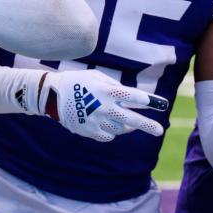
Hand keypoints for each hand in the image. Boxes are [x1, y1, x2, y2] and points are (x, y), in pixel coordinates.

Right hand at [36, 70, 167, 141]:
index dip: (149, 100)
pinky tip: (104, 122)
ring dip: (125, 124)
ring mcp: (97, 120)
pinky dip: (110, 131)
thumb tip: (133, 97)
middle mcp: (104, 107)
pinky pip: (108, 135)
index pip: (133, 96)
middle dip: (147, 125)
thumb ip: (115, 86)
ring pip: (120, 128)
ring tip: (117, 116)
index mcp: (107, 91)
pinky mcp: (89, 131)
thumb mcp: (96, 77)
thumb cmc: (78, 82)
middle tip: (159, 131)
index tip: (161, 104)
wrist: (51, 95)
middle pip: (132, 118)